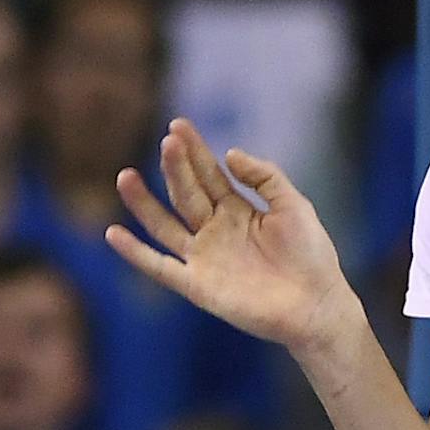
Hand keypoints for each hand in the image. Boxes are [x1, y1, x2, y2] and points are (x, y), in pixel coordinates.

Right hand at [107, 119, 359, 358]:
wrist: (316, 305)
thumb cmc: (310, 255)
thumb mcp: (292, 203)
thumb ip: (263, 176)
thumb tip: (228, 153)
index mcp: (237, 210)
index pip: (208, 174)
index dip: (194, 150)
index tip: (178, 125)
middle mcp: (215, 230)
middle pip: (186, 193)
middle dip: (175, 167)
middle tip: (167, 141)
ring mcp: (204, 258)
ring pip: (165, 225)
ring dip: (143, 203)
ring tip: (125, 176)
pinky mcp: (197, 286)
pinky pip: (160, 267)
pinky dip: (135, 253)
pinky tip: (113, 233)